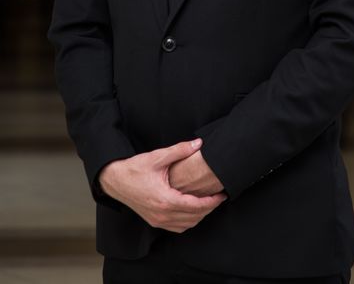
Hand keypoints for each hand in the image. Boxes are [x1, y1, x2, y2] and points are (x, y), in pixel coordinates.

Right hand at [99, 139, 226, 231]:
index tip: (222, 195)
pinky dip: (188, 221)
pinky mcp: (154, 221)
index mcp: (165, 200)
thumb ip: (180, 150)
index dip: (212, 202)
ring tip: (209, 203)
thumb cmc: (135, 168)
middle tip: (219, 197)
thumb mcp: (158, 157)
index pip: (196, 206)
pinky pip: (177, 227)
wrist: (115, 180)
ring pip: (186, 225)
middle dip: (209, 209)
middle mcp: (162, 214)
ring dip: (199, 216)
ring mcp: (157, 220)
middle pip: (194, 218)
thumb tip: (198, 143)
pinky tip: (193, 210)